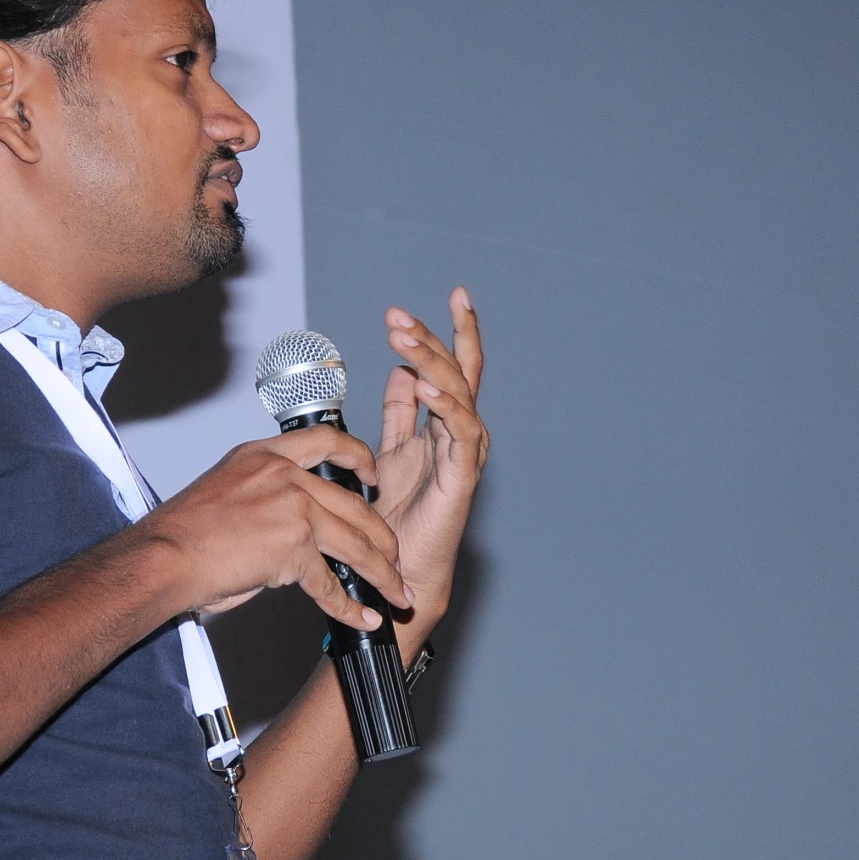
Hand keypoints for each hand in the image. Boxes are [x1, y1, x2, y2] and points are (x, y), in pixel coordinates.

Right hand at [140, 425, 410, 628]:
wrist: (161, 557)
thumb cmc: (182, 532)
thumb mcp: (227, 489)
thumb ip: (267, 495)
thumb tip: (292, 525)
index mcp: (265, 455)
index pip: (327, 441)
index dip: (360, 457)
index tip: (374, 474)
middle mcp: (284, 476)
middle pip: (355, 504)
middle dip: (383, 536)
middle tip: (395, 555)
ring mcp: (293, 509)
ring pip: (355, 543)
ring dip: (382, 572)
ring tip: (397, 591)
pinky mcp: (293, 549)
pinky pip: (330, 583)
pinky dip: (349, 606)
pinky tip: (363, 616)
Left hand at [373, 288, 488, 643]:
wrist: (401, 566)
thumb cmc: (400, 515)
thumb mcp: (392, 449)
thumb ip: (399, 412)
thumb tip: (399, 371)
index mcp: (447, 422)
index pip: (456, 366)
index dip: (456, 330)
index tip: (456, 293)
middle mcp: (463, 431)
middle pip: (457, 371)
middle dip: (432, 337)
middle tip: (399, 315)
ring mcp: (466, 451)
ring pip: (458, 394)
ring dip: (431, 363)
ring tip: (403, 339)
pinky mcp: (462, 475)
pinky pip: (459, 432)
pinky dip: (444, 406)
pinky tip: (426, 386)